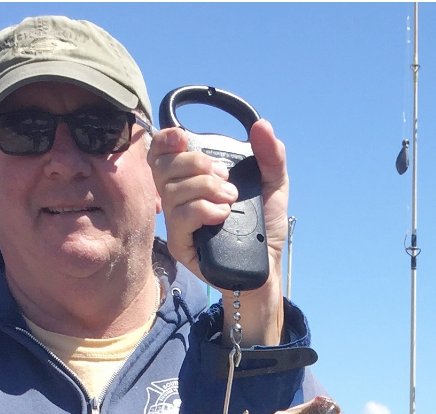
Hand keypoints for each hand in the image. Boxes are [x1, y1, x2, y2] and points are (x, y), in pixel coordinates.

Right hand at [148, 119, 286, 346]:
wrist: (267, 265)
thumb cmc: (264, 227)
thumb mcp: (273, 185)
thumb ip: (270, 155)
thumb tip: (261, 125)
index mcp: (193, 177)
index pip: (161, 152)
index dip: (165, 139)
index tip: (183, 138)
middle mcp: (180, 197)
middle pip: (162, 167)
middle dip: (195, 164)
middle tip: (226, 177)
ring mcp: (177, 222)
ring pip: (172, 191)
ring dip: (204, 188)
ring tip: (231, 199)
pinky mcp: (181, 244)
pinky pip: (181, 218)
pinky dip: (202, 210)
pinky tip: (222, 215)